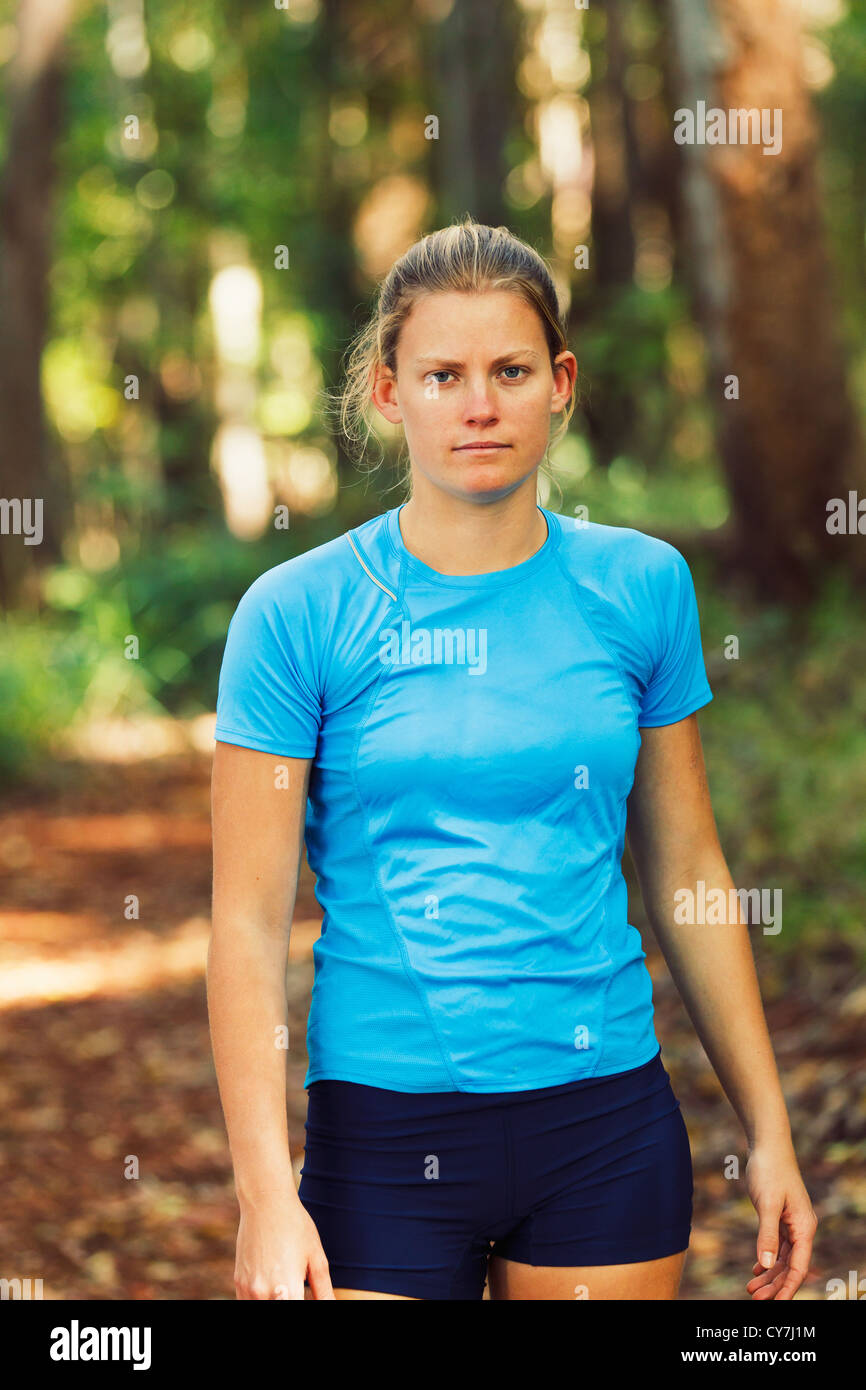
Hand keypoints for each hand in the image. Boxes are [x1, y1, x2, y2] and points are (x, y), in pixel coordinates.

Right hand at [234, 1195, 334, 1299]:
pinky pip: (247, 1302)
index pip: (299, 1310)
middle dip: (291, 1300)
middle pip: (279, 1308)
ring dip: (275, 1301)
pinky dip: (260, 1300)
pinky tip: (273, 1287)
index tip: (305, 1294)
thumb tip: (332, 1305)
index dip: (304, 1302)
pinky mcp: (239, 1282)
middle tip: (297, 1288)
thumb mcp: (316, 1257)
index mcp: (290, 1290)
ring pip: (262, 1307)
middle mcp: (266, 1294)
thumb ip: (323, 1290)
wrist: (265, 1202)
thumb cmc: (296, 1226)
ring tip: (285, 1284)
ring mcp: (250, 1290)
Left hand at [744, 1146, 816, 1299]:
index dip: (788, 1287)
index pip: (799, 1266)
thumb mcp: (767, 1204)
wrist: (767, 1145)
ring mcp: (791, 1223)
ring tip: (751, 1289)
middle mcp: (802, 1228)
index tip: (775, 1304)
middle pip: (791, 1266)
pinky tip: (756, 1270)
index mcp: (804, 1227)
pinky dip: (767, 1259)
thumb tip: (768, 1265)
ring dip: (769, 1274)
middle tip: (755, 1298)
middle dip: (775, 1285)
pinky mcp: (780, 1218)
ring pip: (783, 1258)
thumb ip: (767, 1235)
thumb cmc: (770, 1171)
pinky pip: (777, 1246)